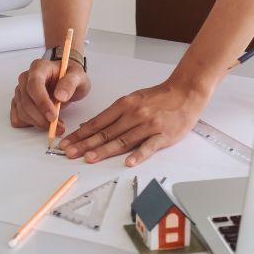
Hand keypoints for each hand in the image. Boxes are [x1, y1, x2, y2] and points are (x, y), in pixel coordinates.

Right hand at [10, 59, 90, 134]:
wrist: (67, 81)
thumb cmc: (71, 76)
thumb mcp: (78, 77)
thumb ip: (70, 83)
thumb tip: (60, 96)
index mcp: (39, 67)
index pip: (34, 85)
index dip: (42, 102)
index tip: (53, 116)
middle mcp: (26, 78)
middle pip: (27, 101)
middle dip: (41, 117)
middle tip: (58, 126)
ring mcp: (21, 91)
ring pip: (22, 111)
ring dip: (38, 122)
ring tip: (57, 125)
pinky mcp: (19, 102)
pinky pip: (18, 117)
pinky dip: (30, 124)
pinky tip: (44, 123)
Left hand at [58, 78, 207, 165]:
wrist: (186, 91)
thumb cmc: (160, 97)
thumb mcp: (134, 98)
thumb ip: (115, 113)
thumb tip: (91, 125)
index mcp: (126, 104)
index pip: (99, 122)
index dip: (81, 133)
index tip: (67, 142)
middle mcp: (135, 114)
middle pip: (107, 132)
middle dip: (85, 144)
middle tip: (70, 152)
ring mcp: (149, 125)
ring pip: (123, 140)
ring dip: (105, 150)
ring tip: (89, 158)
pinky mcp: (164, 134)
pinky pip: (149, 146)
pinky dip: (139, 154)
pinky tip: (129, 162)